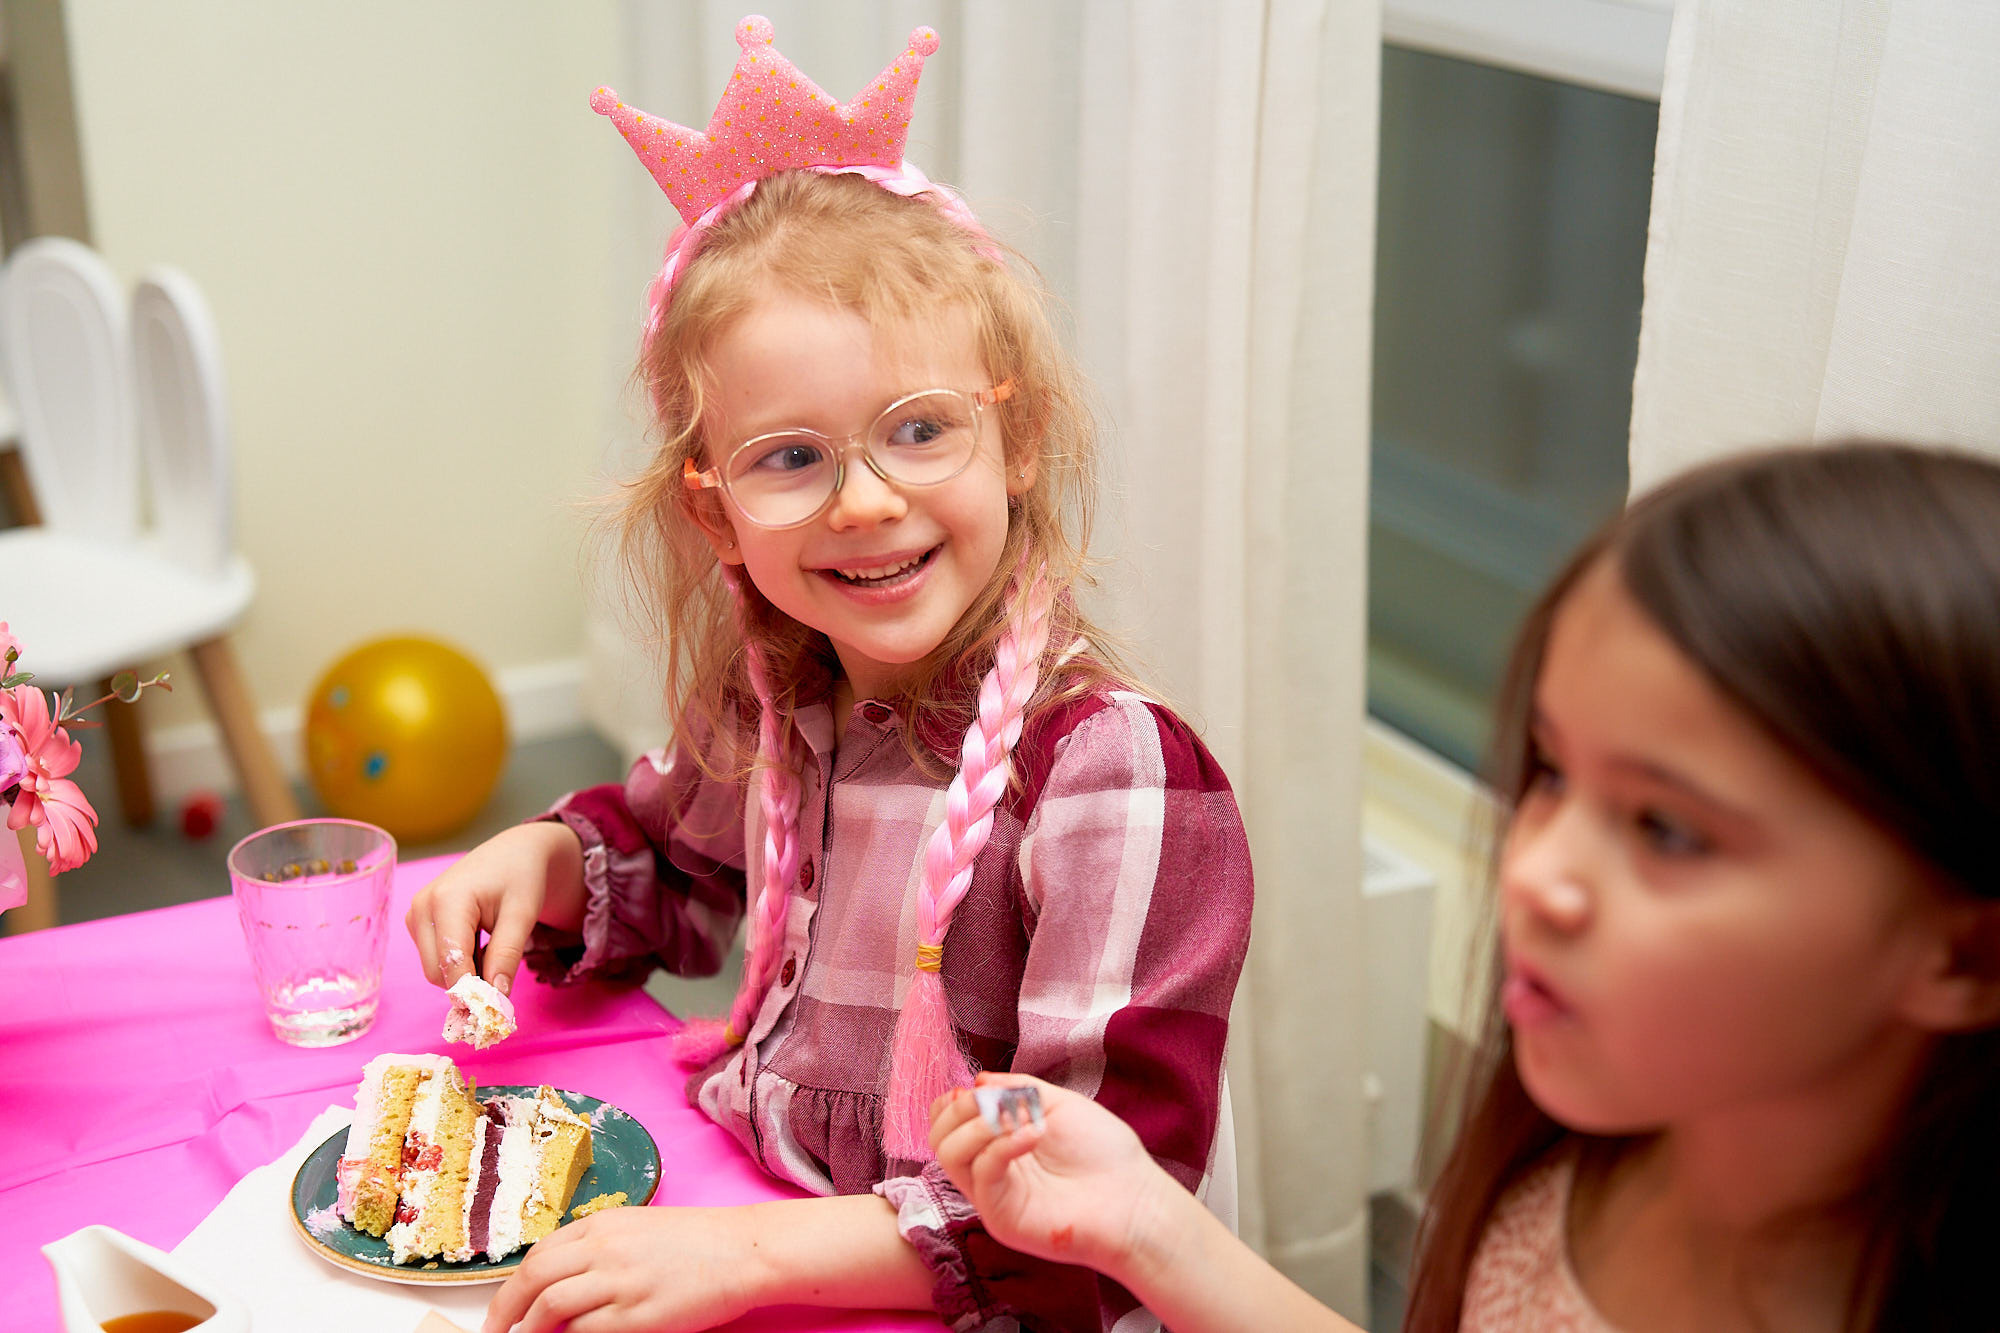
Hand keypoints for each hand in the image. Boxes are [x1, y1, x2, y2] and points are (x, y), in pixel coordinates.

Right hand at [405, 821, 582, 994]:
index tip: (497, 1011)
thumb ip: (507, 955)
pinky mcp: (417, 922)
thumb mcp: (523, 915)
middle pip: (437, 973)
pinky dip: (460, 963)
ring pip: (435, 971)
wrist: (513, 853)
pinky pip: (435, 960)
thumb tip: (495, 998)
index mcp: (447, 900)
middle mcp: (421, 907)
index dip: (472, 992)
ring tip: (493, 945)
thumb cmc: (520, 878)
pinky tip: (480, 942)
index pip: (451, 963)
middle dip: (470, 983)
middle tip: (504, 973)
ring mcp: (415, 915)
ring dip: (466, 972)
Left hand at [478, 1206, 756, 1332]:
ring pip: (550, 1306)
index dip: (512, 1285)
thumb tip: (558, 1281)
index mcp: (603, 1224)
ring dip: (529, 1329)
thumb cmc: (697, 1242)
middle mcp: (604, 1248)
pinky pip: (585, 1331)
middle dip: (503, 1310)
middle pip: (533, 1277)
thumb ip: (599, 1248)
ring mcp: (619, 1282)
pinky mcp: (637, 1316)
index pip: (539, 1254)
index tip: (504, 1308)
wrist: (743, 1251)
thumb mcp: (639, 1229)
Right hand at [928, 1072, 1180, 1278]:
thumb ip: (1017, 1090)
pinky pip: (983, 1173)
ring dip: (978, 1124)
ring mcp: (993, 1196)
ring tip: (1018, 1117)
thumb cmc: (1105, 1154)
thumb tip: (977, 1080)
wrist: (1135, 1201)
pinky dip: (1002, 1144)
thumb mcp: (1058, 1104)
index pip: (948, 1125)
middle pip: (939, 1138)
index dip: (951, 1103)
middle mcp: (990, 1172)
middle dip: (960, 1108)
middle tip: (993, 1101)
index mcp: (999, 1145)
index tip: (974, 1088)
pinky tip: (1034, 1133)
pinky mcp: (1002, 1215)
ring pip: (950, 1154)